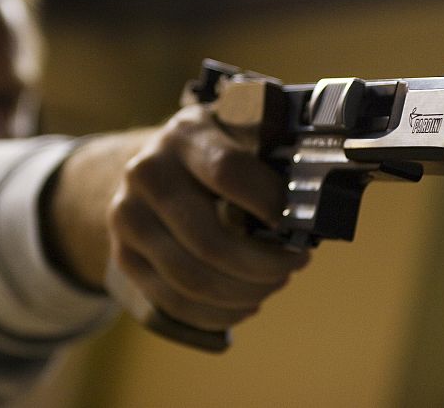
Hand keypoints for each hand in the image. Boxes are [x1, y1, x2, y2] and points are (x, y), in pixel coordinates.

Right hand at [107, 105, 309, 331]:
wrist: (151, 168)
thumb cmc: (213, 151)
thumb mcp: (238, 131)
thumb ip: (270, 150)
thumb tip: (319, 198)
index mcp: (184, 134)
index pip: (228, 172)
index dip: (270, 204)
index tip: (296, 223)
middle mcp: (146, 172)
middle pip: (209, 239)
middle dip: (264, 264)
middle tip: (295, 263)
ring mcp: (128, 216)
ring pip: (193, 278)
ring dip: (246, 291)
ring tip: (274, 282)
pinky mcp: (124, 255)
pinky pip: (175, 301)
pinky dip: (219, 312)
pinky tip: (245, 302)